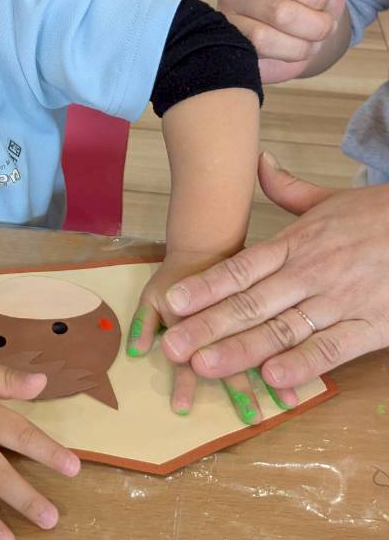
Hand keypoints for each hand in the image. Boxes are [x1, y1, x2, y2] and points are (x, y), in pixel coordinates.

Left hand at [126, 250, 282, 423]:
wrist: (208, 244)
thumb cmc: (176, 278)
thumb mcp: (152, 297)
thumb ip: (142, 325)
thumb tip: (137, 352)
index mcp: (190, 315)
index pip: (188, 350)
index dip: (184, 381)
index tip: (183, 409)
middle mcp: (221, 313)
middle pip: (231, 350)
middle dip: (240, 386)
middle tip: (250, 418)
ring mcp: (247, 308)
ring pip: (261, 340)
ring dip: (272, 376)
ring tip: (279, 405)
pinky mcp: (265, 305)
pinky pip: (283, 331)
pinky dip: (294, 358)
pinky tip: (297, 384)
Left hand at [157, 153, 388, 391]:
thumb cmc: (379, 217)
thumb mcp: (331, 199)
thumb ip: (288, 189)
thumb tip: (259, 162)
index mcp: (297, 244)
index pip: (242, 269)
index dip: (206, 287)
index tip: (172, 302)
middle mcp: (311, 273)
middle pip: (252, 303)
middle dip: (208, 326)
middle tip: (172, 346)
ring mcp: (340, 302)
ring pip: (283, 330)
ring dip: (241, 350)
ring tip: (204, 366)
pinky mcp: (372, 326)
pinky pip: (332, 348)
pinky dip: (302, 364)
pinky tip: (272, 377)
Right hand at [217, 0, 357, 82]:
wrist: (290, 36)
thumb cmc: (306, 4)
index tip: (325, 2)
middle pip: (281, 12)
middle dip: (315, 26)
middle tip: (322, 26)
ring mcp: (226, 18)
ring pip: (266, 37)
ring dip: (302, 45)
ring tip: (309, 40)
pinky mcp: (226, 45)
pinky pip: (259, 55)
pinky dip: (287, 56)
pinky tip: (293, 50)